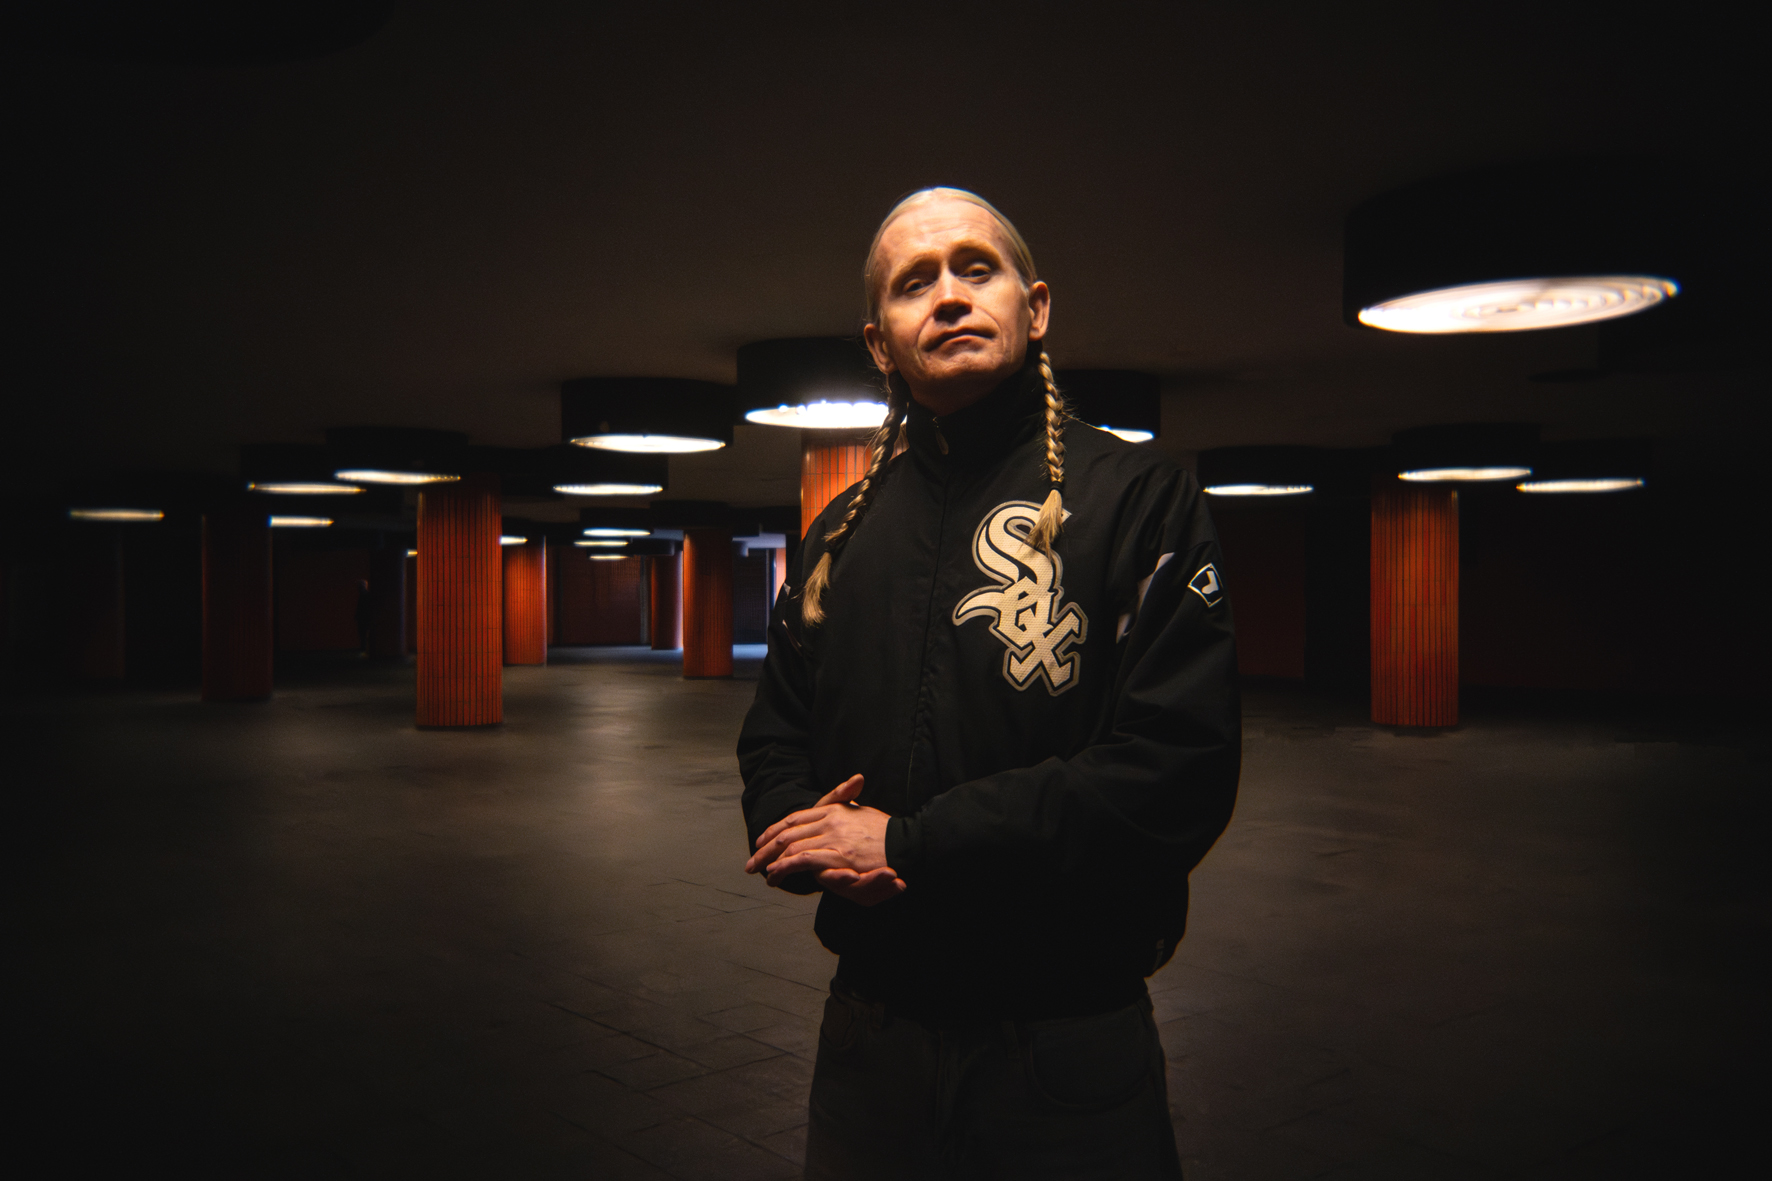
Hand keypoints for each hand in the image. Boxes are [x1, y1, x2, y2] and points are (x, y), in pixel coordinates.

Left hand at [746, 775, 903, 902]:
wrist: (907, 841)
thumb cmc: (885, 831)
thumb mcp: (861, 813)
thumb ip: (844, 808)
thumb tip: (831, 811)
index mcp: (834, 809)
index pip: (796, 817)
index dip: (775, 829)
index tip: (762, 839)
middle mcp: (830, 820)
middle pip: (788, 831)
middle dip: (766, 847)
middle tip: (752, 860)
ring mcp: (834, 836)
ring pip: (791, 845)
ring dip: (771, 859)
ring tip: (758, 870)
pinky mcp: (839, 854)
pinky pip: (804, 859)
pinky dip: (786, 866)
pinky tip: (775, 873)